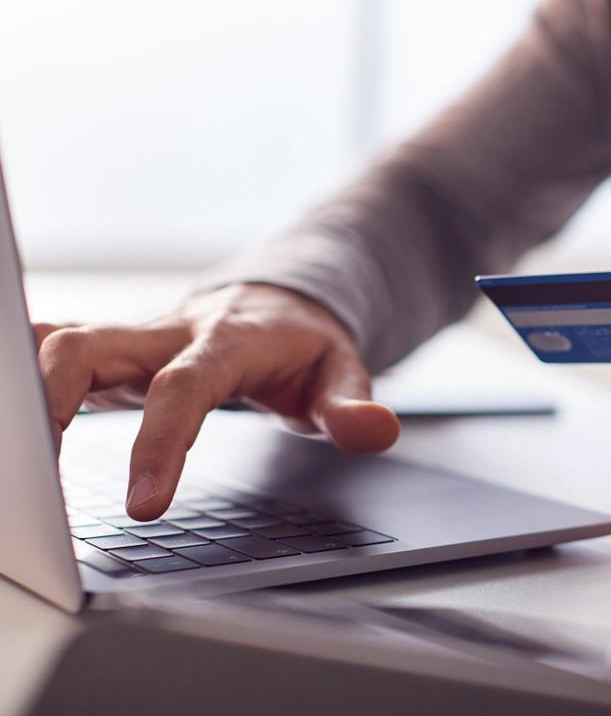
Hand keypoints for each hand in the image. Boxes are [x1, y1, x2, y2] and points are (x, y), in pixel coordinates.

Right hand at [35, 284, 400, 520]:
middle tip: (39, 479)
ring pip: (59, 344)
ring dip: (30, 395)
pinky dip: (30, 387)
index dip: (161, 443)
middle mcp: (168, 333)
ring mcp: (135, 339)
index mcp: (228, 342)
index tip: (145, 506)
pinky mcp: (113, 352)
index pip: (184, 388)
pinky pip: (55, 355)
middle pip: (91, 346)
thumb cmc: (304, 346)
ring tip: (23, 469)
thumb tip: (375, 431)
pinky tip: (23, 435)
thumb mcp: (342, 371)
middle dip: (52, 400)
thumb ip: (351, 404)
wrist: (279, 302)